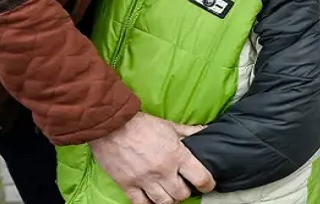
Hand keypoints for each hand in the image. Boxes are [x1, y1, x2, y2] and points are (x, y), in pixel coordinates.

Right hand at [90, 112, 215, 203]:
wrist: (112, 124)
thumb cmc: (140, 124)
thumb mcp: (168, 125)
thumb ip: (188, 132)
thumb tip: (205, 131)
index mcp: (177, 155)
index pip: (201, 178)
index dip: (207, 184)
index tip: (206, 184)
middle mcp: (163, 171)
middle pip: (182, 194)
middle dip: (184, 191)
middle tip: (181, 185)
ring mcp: (145, 180)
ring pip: (164, 202)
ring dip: (168, 198)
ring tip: (167, 192)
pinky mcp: (128, 185)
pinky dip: (148, 203)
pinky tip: (150, 197)